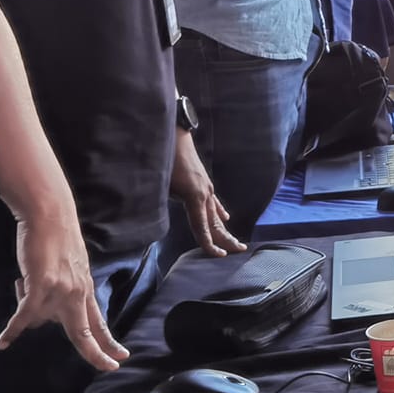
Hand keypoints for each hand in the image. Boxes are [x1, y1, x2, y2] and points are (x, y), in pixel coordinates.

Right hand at [0, 211, 129, 372]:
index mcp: (85, 289)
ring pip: (39, 318)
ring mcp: (60, 291)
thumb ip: (67, 292)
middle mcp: (77, 293)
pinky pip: (24, 316)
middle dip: (96, 353)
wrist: (50, 215)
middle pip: (85, 332)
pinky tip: (3, 342)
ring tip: (25, 278)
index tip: (120, 357)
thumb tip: (46, 316)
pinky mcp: (40, 285)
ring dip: (25, 304)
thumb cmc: (56, 239)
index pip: (99, 322)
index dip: (109, 342)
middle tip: (109, 367)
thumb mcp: (71, 269)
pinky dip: (13, 330)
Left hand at [171, 133, 244, 256]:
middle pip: (216, 223)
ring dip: (225, 230)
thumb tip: (154, 221)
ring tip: (236, 242)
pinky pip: (214, 202)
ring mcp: (206, 188)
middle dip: (227, 239)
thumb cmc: (165, 159)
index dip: (209, 244)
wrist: (175, 135)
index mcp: (195, 197)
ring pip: (216, 214)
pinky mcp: (204, 182)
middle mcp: (204, 194)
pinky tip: (225, 218)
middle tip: (240, 252)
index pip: (202, 228)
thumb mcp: (160, 184)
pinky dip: (220, 213)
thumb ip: (160, 204)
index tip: (219, 257)